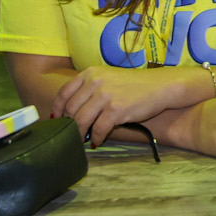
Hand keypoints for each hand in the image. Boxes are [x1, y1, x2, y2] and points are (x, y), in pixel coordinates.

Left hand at [54, 64, 197, 144]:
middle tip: (70, 134)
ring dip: (79, 133)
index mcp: (90, 73)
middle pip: (71, 109)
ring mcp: (105, 96)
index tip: (55, 119)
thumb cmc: (134, 84)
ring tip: (81, 140)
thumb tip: (72, 110)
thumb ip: (90, 88)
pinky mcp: (116, 110)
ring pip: (81, 120)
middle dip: (68, 124)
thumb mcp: (108, 78)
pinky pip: (98, 129)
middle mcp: (95, 82)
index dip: (57, 108)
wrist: (159, 86)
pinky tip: (96, 141)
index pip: (64, 92)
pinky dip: (95, 137)